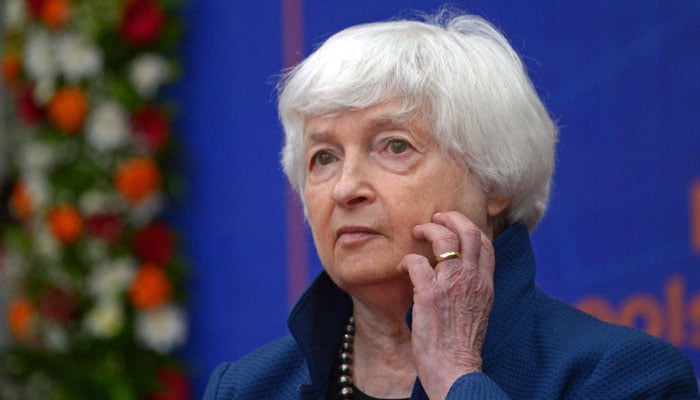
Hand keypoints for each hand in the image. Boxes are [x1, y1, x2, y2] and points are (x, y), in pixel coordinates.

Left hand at [398, 211, 494, 399]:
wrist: (455, 370)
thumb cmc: (461, 346)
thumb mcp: (478, 312)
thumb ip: (471, 291)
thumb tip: (459, 277)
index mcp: (485, 285)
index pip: (485, 244)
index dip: (469, 227)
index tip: (454, 226)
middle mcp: (472, 280)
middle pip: (469, 232)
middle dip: (451, 218)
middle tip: (435, 218)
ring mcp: (452, 284)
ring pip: (444, 239)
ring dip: (428, 230)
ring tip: (416, 231)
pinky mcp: (430, 293)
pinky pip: (416, 261)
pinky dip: (406, 260)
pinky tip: (401, 267)